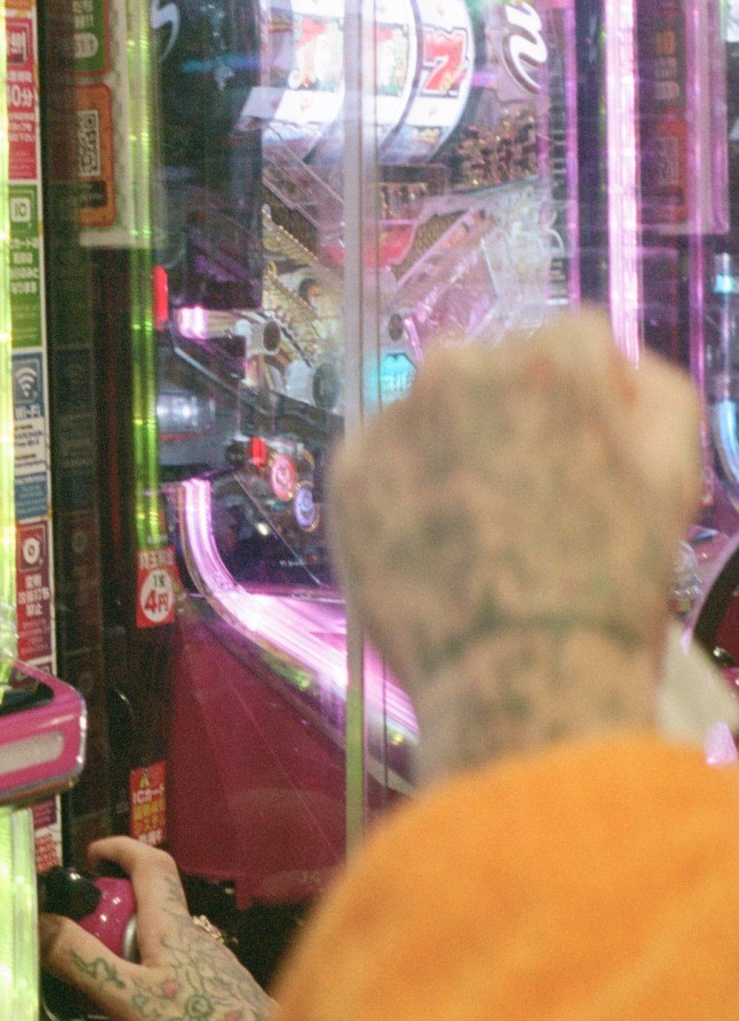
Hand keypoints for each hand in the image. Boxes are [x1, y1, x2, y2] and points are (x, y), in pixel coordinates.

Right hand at [38, 836, 273, 1020]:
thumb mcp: (129, 999)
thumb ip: (82, 961)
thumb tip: (39, 923)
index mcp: (169, 927)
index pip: (148, 864)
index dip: (119, 851)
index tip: (91, 858)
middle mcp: (193, 944)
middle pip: (145, 929)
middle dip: (109, 955)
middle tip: (85, 983)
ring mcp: (212, 979)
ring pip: (159, 982)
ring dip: (131, 1013)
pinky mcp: (225, 1015)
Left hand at [328, 310, 701, 783]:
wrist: (520, 678)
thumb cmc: (608, 584)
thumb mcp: (673, 477)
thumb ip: (652, 393)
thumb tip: (615, 366)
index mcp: (553, 360)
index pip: (572, 343)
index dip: (586, 401)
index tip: (585, 455)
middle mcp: (464, 366)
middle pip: (494, 369)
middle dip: (511, 414)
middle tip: (529, 497)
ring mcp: (395, 416)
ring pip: (431, 411)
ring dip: (450, 446)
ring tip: (479, 530)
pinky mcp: (348, 468)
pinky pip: (381, 458)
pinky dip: (402, 488)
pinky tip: (434, 545)